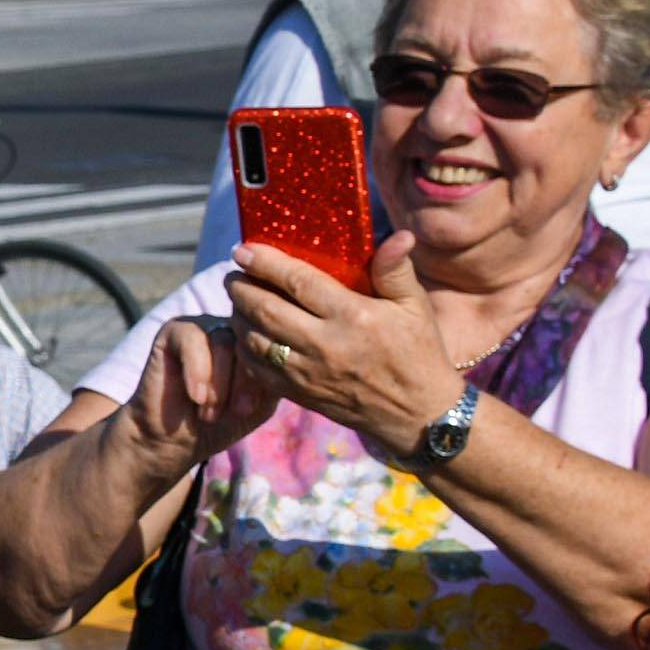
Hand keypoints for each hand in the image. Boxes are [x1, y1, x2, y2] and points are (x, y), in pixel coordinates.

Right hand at [118, 312, 277, 490]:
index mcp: (257, 342)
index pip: (275, 344)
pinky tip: (196, 396)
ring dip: (221, 382)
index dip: (268, 375)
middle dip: (246, 380)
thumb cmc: (217, 424)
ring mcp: (204, 326)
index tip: (250, 411)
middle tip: (238, 411)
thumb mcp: (258, 404)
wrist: (171, 441)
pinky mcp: (174, 330)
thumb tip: (288, 359)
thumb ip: (275, 379)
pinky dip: (197, 371)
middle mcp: (233, 328)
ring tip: (210, 412)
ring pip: (225, 341)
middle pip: (252, 340)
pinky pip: (192, 339)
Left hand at [225, 234, 461, 458]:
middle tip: (233, 273)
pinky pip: (257, 369)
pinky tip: (245, 331)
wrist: (415, 415)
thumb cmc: (416, 351)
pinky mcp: (300, 395)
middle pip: (265, 310)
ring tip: (237, 298)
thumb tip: (399, 234)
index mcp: (353, 316)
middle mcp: (325, 345)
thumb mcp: (414, 306)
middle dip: (241, 287)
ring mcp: (308, 373)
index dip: (265, 263)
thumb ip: (395, 269)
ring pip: (255, 340)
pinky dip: (244, 348)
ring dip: (237, 316)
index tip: (244, 249)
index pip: (298, 282)